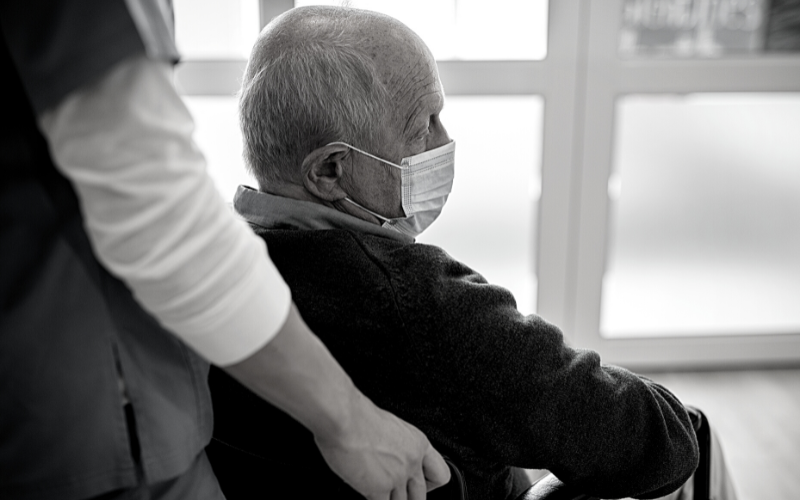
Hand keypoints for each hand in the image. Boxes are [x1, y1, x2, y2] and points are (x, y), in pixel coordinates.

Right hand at [314, 393, 450, 499]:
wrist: (344, 419)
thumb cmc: (358, 417)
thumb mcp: (389, 427)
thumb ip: (396, 447)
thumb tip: (389, 458)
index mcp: (417, 443)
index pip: (440, 474)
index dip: (429, 485)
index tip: (416, 486)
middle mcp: (412, 461)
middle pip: (420, 497)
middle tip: (393, 494)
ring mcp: (397, 476)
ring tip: (378, 492)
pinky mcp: (379, 488)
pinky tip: (366, 493)